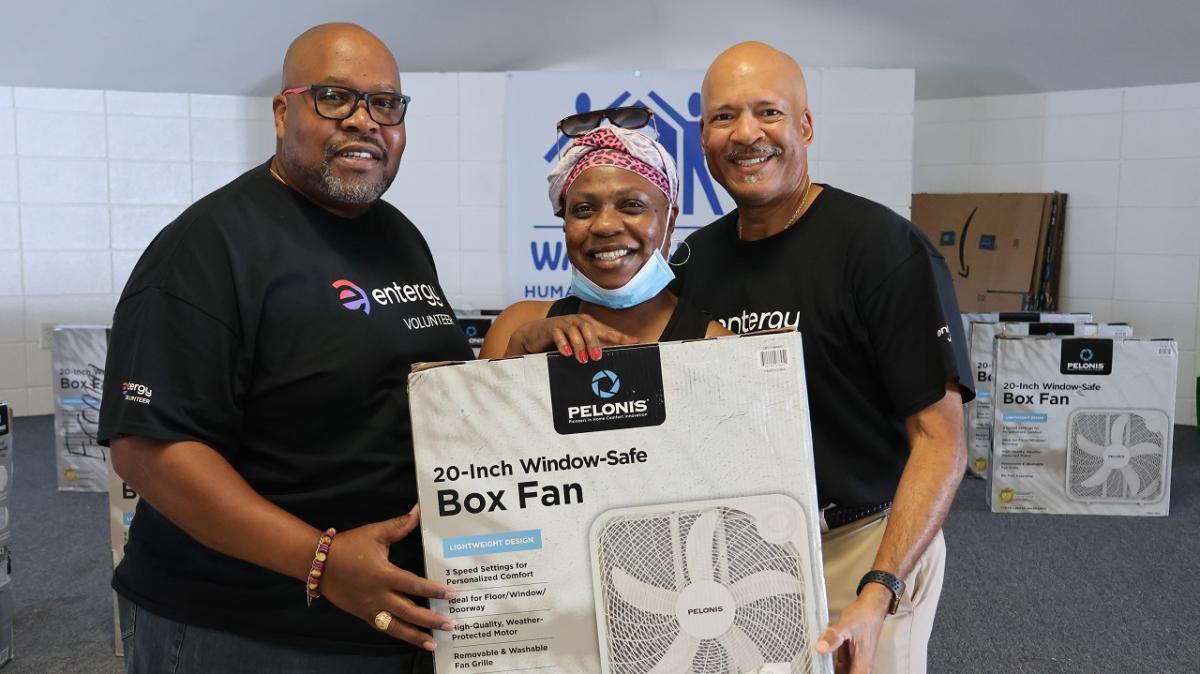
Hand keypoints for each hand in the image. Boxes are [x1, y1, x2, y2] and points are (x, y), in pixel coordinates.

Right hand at [318, 506, 455, 649]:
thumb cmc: (348, 546)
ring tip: (434, 644)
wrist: (317, 563)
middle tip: (450, 624)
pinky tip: (413, 639)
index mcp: (383, 575)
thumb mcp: (375, 533)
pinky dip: (399, 634)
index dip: (433, 590)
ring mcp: (370, 608)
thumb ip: (400, 526)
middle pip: (408, 612)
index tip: (451, 594)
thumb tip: (419, 510)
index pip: (413, 585)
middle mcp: (378, 595)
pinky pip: (384, 627)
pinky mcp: (363, 615)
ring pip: (396, 627)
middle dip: (430, 619)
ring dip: (416, 636)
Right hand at [505, 314, 637, 361]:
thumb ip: (590, 351)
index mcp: (589, 324)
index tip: (634, 342)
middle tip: (597, 358)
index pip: (607, 331)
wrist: (535, 334)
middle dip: (594, 343)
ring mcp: (564, 322)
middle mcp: (578, 321)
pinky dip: (563, 344)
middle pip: (590, 329)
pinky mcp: (551, 327)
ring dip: (580, 346)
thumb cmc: (561, 341)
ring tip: (582, 359)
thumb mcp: (577, 345)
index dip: (620, 336)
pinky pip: (558, 334)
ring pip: (575, 331)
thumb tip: (606, 364)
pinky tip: (566, 354)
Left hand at [815, 585, 891, 673]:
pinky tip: (823, 660)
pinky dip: (833, 666)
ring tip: (820, 666)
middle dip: (832, 673)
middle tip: (820, 668)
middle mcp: (861, 666)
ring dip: (833, 670)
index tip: (823, 671)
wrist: (872, 607)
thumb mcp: (845, 626)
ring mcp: (857, 662)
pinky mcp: (852, 656)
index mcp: (862, 665)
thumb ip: (833, 638)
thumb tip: (821, 648)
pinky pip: (842, 667)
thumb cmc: (863, 617)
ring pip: (844, 672)